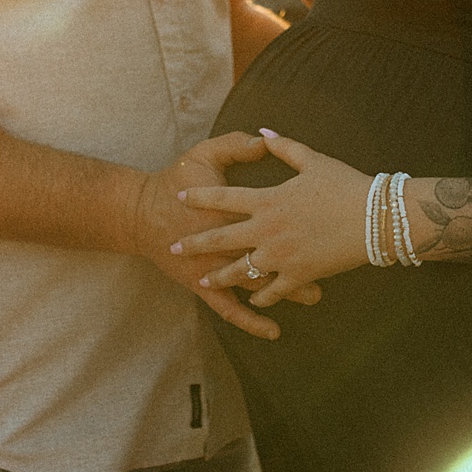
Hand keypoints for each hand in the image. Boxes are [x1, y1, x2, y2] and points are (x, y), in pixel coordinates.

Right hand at [132, 132, 319, 339]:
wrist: (139, 212)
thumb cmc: (174, 181)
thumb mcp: (205, 155)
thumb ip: (236, 145)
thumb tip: (266, 140)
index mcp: (230, 210)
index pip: (272, 217)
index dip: (302, 221)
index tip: (329, 224)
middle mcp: (225, 243)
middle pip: (271, 254)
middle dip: (302, 260)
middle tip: (333, 261)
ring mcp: (213, 268)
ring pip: (256, 284)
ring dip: (286, 291)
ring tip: (315, 294)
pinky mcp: (202, 286)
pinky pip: (230, 310)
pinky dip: (252, 321)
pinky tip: (273, 331)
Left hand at [173, 131, 372, 305]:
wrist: (375, 218)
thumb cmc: (345, 186)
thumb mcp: (313, 160)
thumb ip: (284, 147)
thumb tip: (263, 132)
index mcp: (268, 199)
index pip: (223, 197)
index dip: (199, 196)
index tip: (179, 197)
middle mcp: (267, 229)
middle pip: (220, 239)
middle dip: (195, 244)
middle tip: (174, 247)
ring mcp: (281, 256)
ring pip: (240, 271)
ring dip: (220, 277)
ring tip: (204, 282)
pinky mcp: (297, 276)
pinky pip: (271, 292)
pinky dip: (260, 298)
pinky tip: (251, 300)